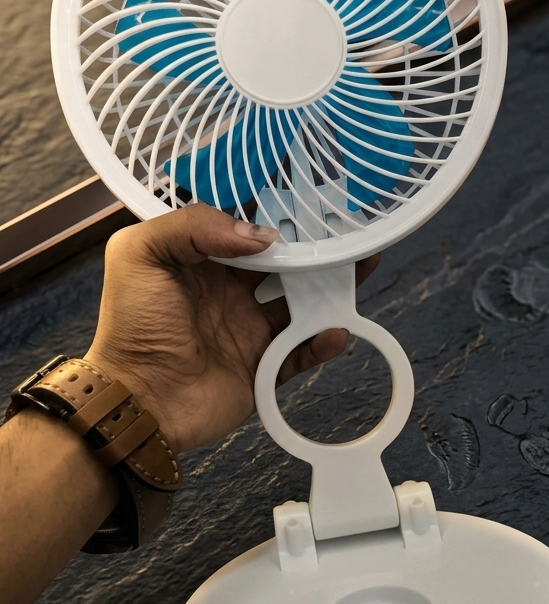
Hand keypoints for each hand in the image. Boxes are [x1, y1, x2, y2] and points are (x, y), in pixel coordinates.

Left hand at [85, 204, 378, 452]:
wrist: (139, 401)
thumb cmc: (132, 325)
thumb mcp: (140, 254)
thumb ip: (193, 226)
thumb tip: (261, 235)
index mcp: (200, 262)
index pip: (244, 232)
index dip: (275, 216)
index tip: (310, 202)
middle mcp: (228, 292)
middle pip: (281, 264)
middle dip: (315, 248)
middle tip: (348, 232)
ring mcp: (247, 330)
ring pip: (301, 303)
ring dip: (331, 288)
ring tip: (362, 267)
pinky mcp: (262, 367)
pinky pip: (301, 352)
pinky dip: (323, 341)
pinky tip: (335, 329)